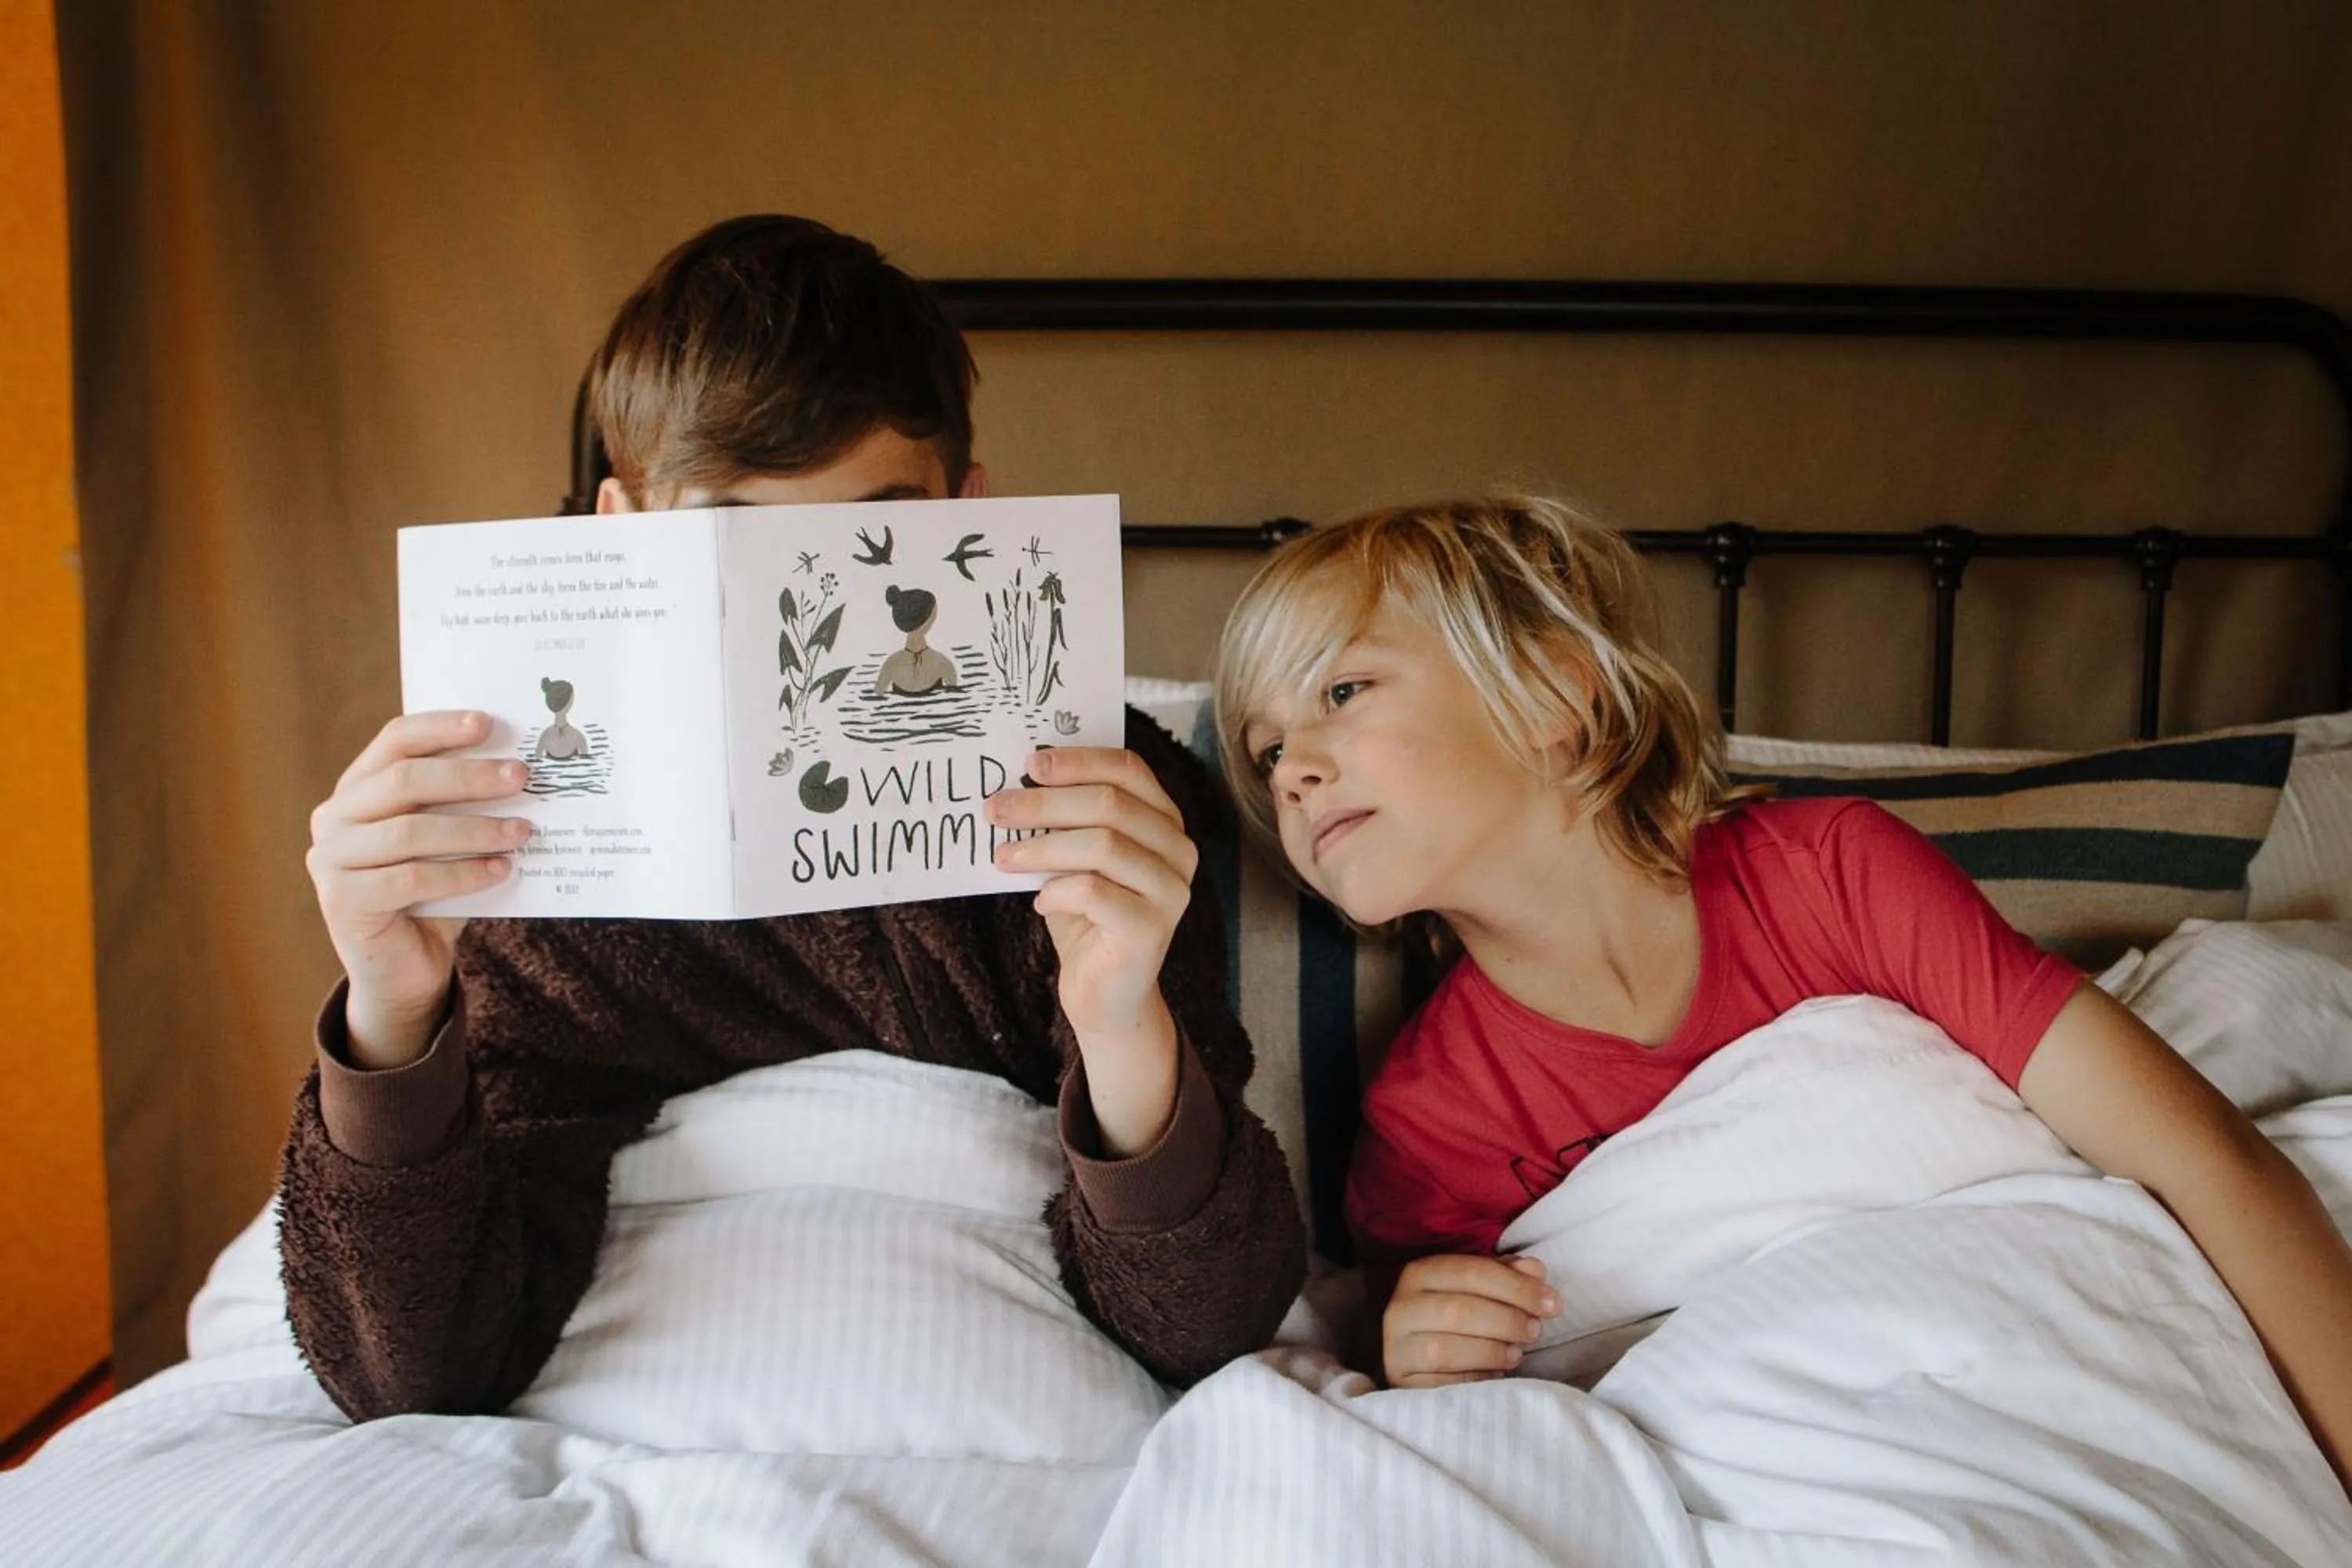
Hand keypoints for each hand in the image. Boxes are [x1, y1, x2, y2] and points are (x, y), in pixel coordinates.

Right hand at [306, 711, 530, 1068]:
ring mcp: (330, 861)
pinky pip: (410, 879)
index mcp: (356, 789)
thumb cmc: (435, 894)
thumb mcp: (450, 841)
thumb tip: (525, 770)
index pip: (394, 741)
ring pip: (408, 832)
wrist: (404, 971)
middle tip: (521, 776)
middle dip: (467, 776)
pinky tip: (501, 870)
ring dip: (474, 828)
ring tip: (523, 831)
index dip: (440, 727)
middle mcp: (334, 818)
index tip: (488, 723)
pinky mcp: (342, 902)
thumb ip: (467, 806)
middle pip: (403, 781)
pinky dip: (462, 873)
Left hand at [987, 746, 1198, 1154]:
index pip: (1129, 769)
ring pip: (1103, 844)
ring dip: (1042, 845)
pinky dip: (1057, 891)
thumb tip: (1016, 780)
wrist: (1105, 993)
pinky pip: (1094, 891)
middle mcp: (1178, 850)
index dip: (1078, 760)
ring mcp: (1171, 890)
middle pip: (1110, 803)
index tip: (1028, 763)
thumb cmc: (1086, 917)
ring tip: (1003, 857)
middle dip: (1044, 802)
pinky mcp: (1152, 928)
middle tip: (995, 808)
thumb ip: (1063, 820)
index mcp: (1164, 821)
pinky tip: (1040, 902)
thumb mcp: (1073, 858)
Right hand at [1383, 1254, 1560, 1388]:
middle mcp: (1401, 1308)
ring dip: (1492, 1351)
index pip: (1472, 1272)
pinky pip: (1441, 1384)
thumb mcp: (1479, 1289)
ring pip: (1445, 1349)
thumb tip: (1535, 1270)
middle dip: (1507, 1320)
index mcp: (1419, 1273)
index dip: (1517, 1287)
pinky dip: (1475, 1379)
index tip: (1552, 1303)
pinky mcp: (1402, 1382)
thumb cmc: (1456, 1317)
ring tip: (1516, 1353)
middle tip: (1536, 1330)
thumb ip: (1507, 1276)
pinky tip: (1496, 1375)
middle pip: (1459, 1310)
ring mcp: (1397, 1348)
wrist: (1418, 1357)